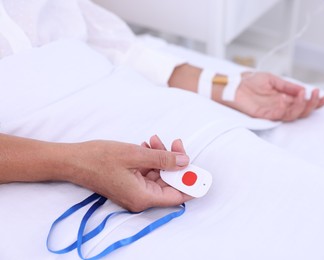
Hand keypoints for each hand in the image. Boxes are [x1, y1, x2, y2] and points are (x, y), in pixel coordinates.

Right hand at [68, 136, 191, 211]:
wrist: (72, 160)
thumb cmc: (99, 159)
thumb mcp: (136, 155)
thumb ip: (163, 159)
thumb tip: (185, 161)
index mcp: (143, 197)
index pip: (177, 196)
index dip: (191, 183)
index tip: (201, 171)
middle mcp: (140, 198)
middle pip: (168, 183)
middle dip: (174, 163)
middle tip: (176, 143)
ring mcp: (134, 190)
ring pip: (158, 174)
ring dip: (160, 157)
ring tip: (154, 140)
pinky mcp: (129, 182)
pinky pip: (147, 172)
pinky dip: (150, 159)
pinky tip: (147, 145)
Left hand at [225, 72, 323, 121]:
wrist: (236, 85)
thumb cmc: (251, 82)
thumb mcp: (273, 80)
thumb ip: (287, 86)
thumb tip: (303, 89)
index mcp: (284, 98)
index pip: (303, 102)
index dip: (315, 101)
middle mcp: (281, 106)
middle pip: (302, 111)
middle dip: (312, 104)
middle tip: (317, 94)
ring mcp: (274, 111)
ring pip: (294, 115)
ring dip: (303, 106)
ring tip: (305, 94)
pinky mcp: (266, 115)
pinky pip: (281, 115)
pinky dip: (288, 107)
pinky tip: (292, 98)